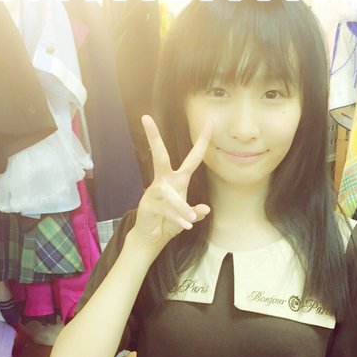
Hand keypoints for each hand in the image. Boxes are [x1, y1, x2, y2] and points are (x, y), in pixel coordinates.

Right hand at [130, 115, 211, 253]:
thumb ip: (196, 212)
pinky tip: (186, 226)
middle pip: (160, 156)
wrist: (152, 237)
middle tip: (146, 118)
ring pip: (169, 193)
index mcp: (178, 180)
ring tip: (191, 218)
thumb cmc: (170, 222)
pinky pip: (165, 209)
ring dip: (182, 206)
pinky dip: (177, 218)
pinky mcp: (148, 204)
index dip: (202, 141)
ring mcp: (154, 192)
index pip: (192, 157)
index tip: (209, 122)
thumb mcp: (188, 216)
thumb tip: (206, 209)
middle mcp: (165, 181)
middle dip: (153, 138)